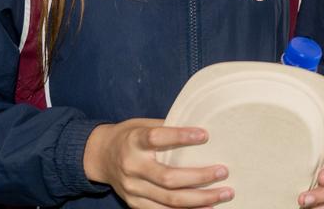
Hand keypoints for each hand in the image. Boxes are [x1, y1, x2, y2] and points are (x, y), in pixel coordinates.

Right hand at [83, 118, 231, 207]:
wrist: (100, 156)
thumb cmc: (129, 136)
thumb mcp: (143, 124)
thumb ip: (167, 128)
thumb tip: (200, 131)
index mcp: (134, 141)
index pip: (157, 138)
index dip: (181, 136)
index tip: (205, 135)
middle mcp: (132, 166)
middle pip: (168, 178)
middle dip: (200, 177)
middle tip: (223, 171)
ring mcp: (133, 189)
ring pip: (169, 200)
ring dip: (200, 199)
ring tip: (224, 193)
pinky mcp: (135, 204)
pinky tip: (206, 208)